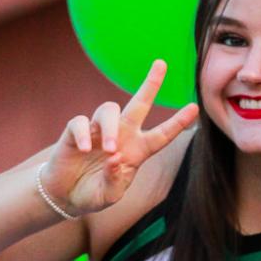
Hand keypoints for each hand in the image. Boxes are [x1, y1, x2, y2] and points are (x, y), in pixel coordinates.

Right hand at [42, 60, 198, 215]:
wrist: (65, 195)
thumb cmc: (93, 193)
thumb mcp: (108, 196)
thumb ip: (115, 181)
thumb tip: (115, 158)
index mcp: (137, 151)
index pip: (161, 135)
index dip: (177, 122)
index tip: (195, 107)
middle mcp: (121, 136)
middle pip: (139, 103)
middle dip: (151, 83)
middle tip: (161, 63)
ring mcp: (98, 131)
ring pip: (109, 109)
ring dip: (111, 127)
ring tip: (109, 149)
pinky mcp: (75, 132)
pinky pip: (80, 122)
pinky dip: (83, 134)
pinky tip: (85, 150)